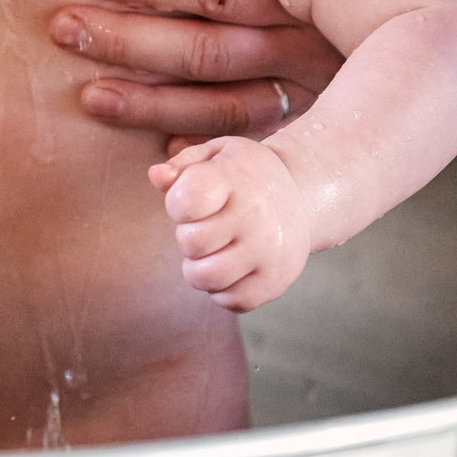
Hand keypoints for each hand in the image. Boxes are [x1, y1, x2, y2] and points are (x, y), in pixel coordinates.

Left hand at [54, 0, 342, 140]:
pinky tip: (163, 151)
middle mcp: (313, 37)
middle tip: (62, 27)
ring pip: (226, 101)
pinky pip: (261, 136)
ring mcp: (320, 81)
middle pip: (209, 49)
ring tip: (88, 97)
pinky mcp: (328, 106)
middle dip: (132, 41)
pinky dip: (213, 143)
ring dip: (155, 101)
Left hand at [151, 136, 310, 311]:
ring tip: (213, 251)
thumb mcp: (217, 155)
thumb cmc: (246, 174)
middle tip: (207, 225)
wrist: (301, 194)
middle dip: (189, 235)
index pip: (184, 201)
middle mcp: (256, 214)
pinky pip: (230, 301)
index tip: (192, 199)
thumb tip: (155, 176)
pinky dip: (223, 289)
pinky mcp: (275, 280)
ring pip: (206, 277)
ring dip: (199, 268)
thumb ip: (183, 165)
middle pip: (191, 243)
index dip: (177, 204)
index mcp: (236, 177)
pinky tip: (232, 267)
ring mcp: (269, 250)